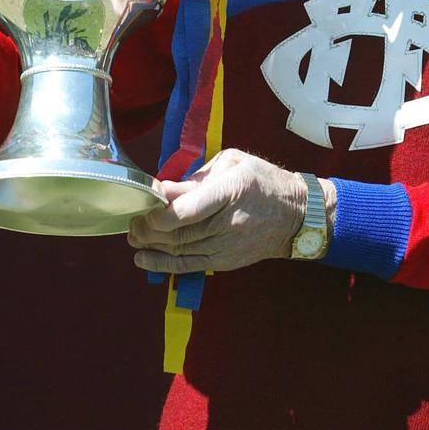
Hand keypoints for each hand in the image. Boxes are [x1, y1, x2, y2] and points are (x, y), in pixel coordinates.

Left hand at [127, 149, 307, 273]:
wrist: (295, 216)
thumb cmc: (262, 181)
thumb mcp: (233, 163)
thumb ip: (197, 177)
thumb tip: (164, 190)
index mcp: (231, 191)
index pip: (191, 209)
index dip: (162, 211)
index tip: (146, 204)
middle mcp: (228, 222)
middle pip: (179, 232)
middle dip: (148, 228)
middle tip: (133, 219)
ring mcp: (226, 246)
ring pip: (179, 250)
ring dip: (150, 244)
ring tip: (134, 235)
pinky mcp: (223, 261)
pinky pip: (188, 266)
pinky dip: (162, 264)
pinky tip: (142, 258)